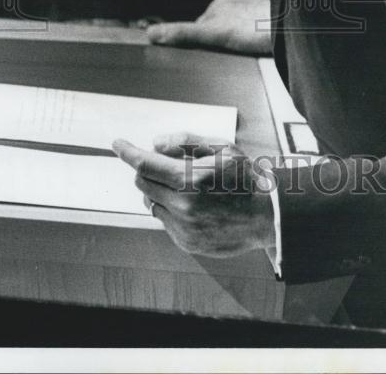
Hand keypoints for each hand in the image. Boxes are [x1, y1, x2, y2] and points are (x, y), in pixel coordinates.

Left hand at [112, 132, 275, 257]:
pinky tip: (196, 205)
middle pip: (143, 183)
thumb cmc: (247, 178)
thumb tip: (155, 144)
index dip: (128, 152)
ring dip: (160, 191)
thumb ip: (186, 142)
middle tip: (168, 164)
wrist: (267, 215)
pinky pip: (165, 221)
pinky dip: (172, 209)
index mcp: (190, 180)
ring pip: (152, 203)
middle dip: (148, 169)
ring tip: (187, 186)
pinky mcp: (186, 243)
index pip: (145, 165)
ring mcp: (183, 228)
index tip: (118, 145)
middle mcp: (183, 206)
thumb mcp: (222, 148)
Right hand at [146, 0, 271, 54]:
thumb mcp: (214, 33)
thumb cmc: (259, 27)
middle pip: (216, 31)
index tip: (194, 55)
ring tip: (242, 56)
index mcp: (220, 4)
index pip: (198, 26)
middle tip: (221, 59)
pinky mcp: (268, 25)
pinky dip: (251, 46)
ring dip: (235, 47)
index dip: (196, 43)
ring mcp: (253, 14)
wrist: (293, 29)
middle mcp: (237, 6)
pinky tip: (256, 53)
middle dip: (216, 45)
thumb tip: (155, 34)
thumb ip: (185, 33)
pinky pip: (253, 38)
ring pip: (236, 35)